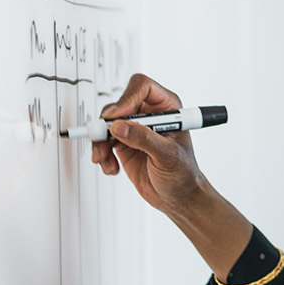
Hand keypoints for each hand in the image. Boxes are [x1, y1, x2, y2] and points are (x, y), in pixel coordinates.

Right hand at [92, 72, 204, 215]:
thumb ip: (144, 139)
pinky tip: (110, 167)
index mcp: (167, 108)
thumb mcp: (167, 155)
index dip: (127, 98)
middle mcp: (149, 115)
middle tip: (102, 140)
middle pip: (118, 105)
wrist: (177, 197)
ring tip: (105, 160)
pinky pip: (102, 141)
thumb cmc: (183, 174)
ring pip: (106, 124)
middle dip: (107, 124)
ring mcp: (135, 129)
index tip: (117, 116)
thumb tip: (120, 127)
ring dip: (100, 142)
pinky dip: (101, 154)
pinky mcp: (123, 143)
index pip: (143, 87)